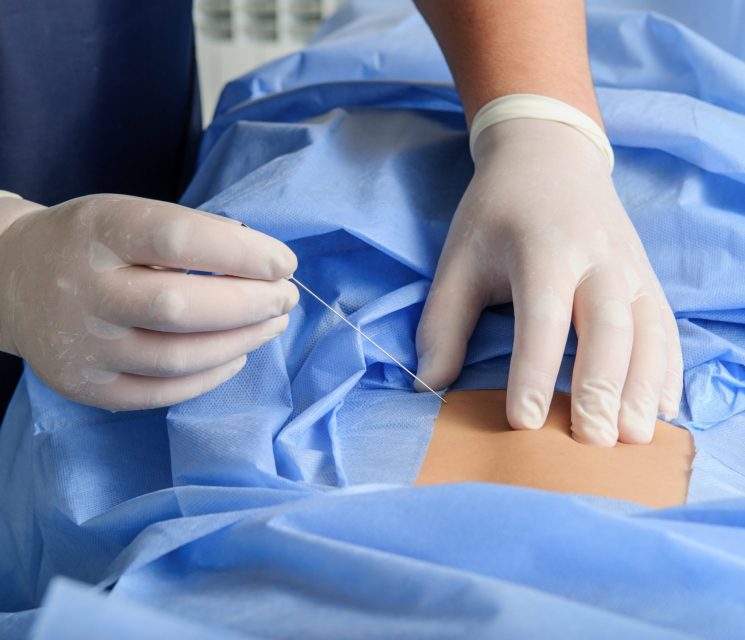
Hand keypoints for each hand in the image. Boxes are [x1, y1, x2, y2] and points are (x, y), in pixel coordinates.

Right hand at [0, 194, 297, 409]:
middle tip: (286, 298)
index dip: (242, 253)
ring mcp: (84, 347)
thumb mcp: (126, 213)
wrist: (12, 282)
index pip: (177, 239)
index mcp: (98, 232)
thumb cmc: (89, 243)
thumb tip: (262, 260)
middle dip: (251, 304)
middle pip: (181, 306)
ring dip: (241, 341)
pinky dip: (210, 376)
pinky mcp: (88, 388)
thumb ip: (188, 232)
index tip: (284, 262)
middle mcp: (85, 291)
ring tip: (272, 324)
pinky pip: (162, 393)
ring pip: (178, 357)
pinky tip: (236, 354)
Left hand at [415, 118, 682, 445]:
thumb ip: (443, 323)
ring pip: (648, 331)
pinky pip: (666, 327)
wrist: (549, 155)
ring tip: (636, 439)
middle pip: (607, 327)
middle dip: (602, 388)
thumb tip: (426, 386)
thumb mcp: (459, 259)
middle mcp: (597, 258)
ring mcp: (631, 267)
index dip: (532, 370)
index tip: (523, 422)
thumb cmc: (497, 213)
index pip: (542, 317)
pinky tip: (662, 411)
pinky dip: (668, 371)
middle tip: (594, 442)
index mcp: (542, 249)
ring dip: (644, 387)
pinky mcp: (648, 277)